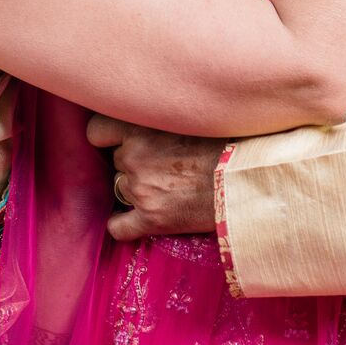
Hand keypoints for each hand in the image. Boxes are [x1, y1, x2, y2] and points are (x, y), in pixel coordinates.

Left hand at [88, 115, 222, 241]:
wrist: (247, 179)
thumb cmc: (226, 143)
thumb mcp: (188, 117)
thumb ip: (161, 118)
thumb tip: (152, 121)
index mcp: (140, 126)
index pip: (97, 130)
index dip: (107, 138)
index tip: (120, 141)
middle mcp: (133, 157)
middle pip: (117, 161)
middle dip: (134, 164)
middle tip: (163, 165)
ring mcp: (140, 190)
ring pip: (122, 189)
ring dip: (137, 189)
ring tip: (167, 188)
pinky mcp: (151, 219)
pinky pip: (119, 227)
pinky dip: (123, 224)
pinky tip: (132, 220)